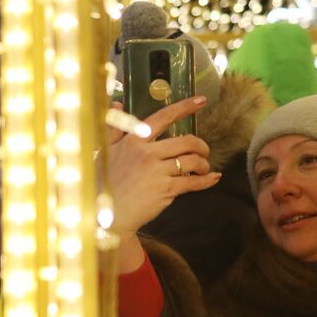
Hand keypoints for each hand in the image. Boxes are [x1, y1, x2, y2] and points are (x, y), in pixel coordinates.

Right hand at [104, 96, 219, 239]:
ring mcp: (157, 171)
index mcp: (134, 140)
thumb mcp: (104, 151)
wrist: (105, 215)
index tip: (201, 101)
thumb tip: (118, 104)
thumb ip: (115, 128)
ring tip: (203, 168)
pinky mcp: (165, 190)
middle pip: (186, 141)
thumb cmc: (103, 183)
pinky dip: (206, 180)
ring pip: (192, 161)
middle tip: (203, 151)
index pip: (164, 117)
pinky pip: (193, 182)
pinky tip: (213, 178)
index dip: (185, 107)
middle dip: (201, 146)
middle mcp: (146, 153)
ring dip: (203, 164)